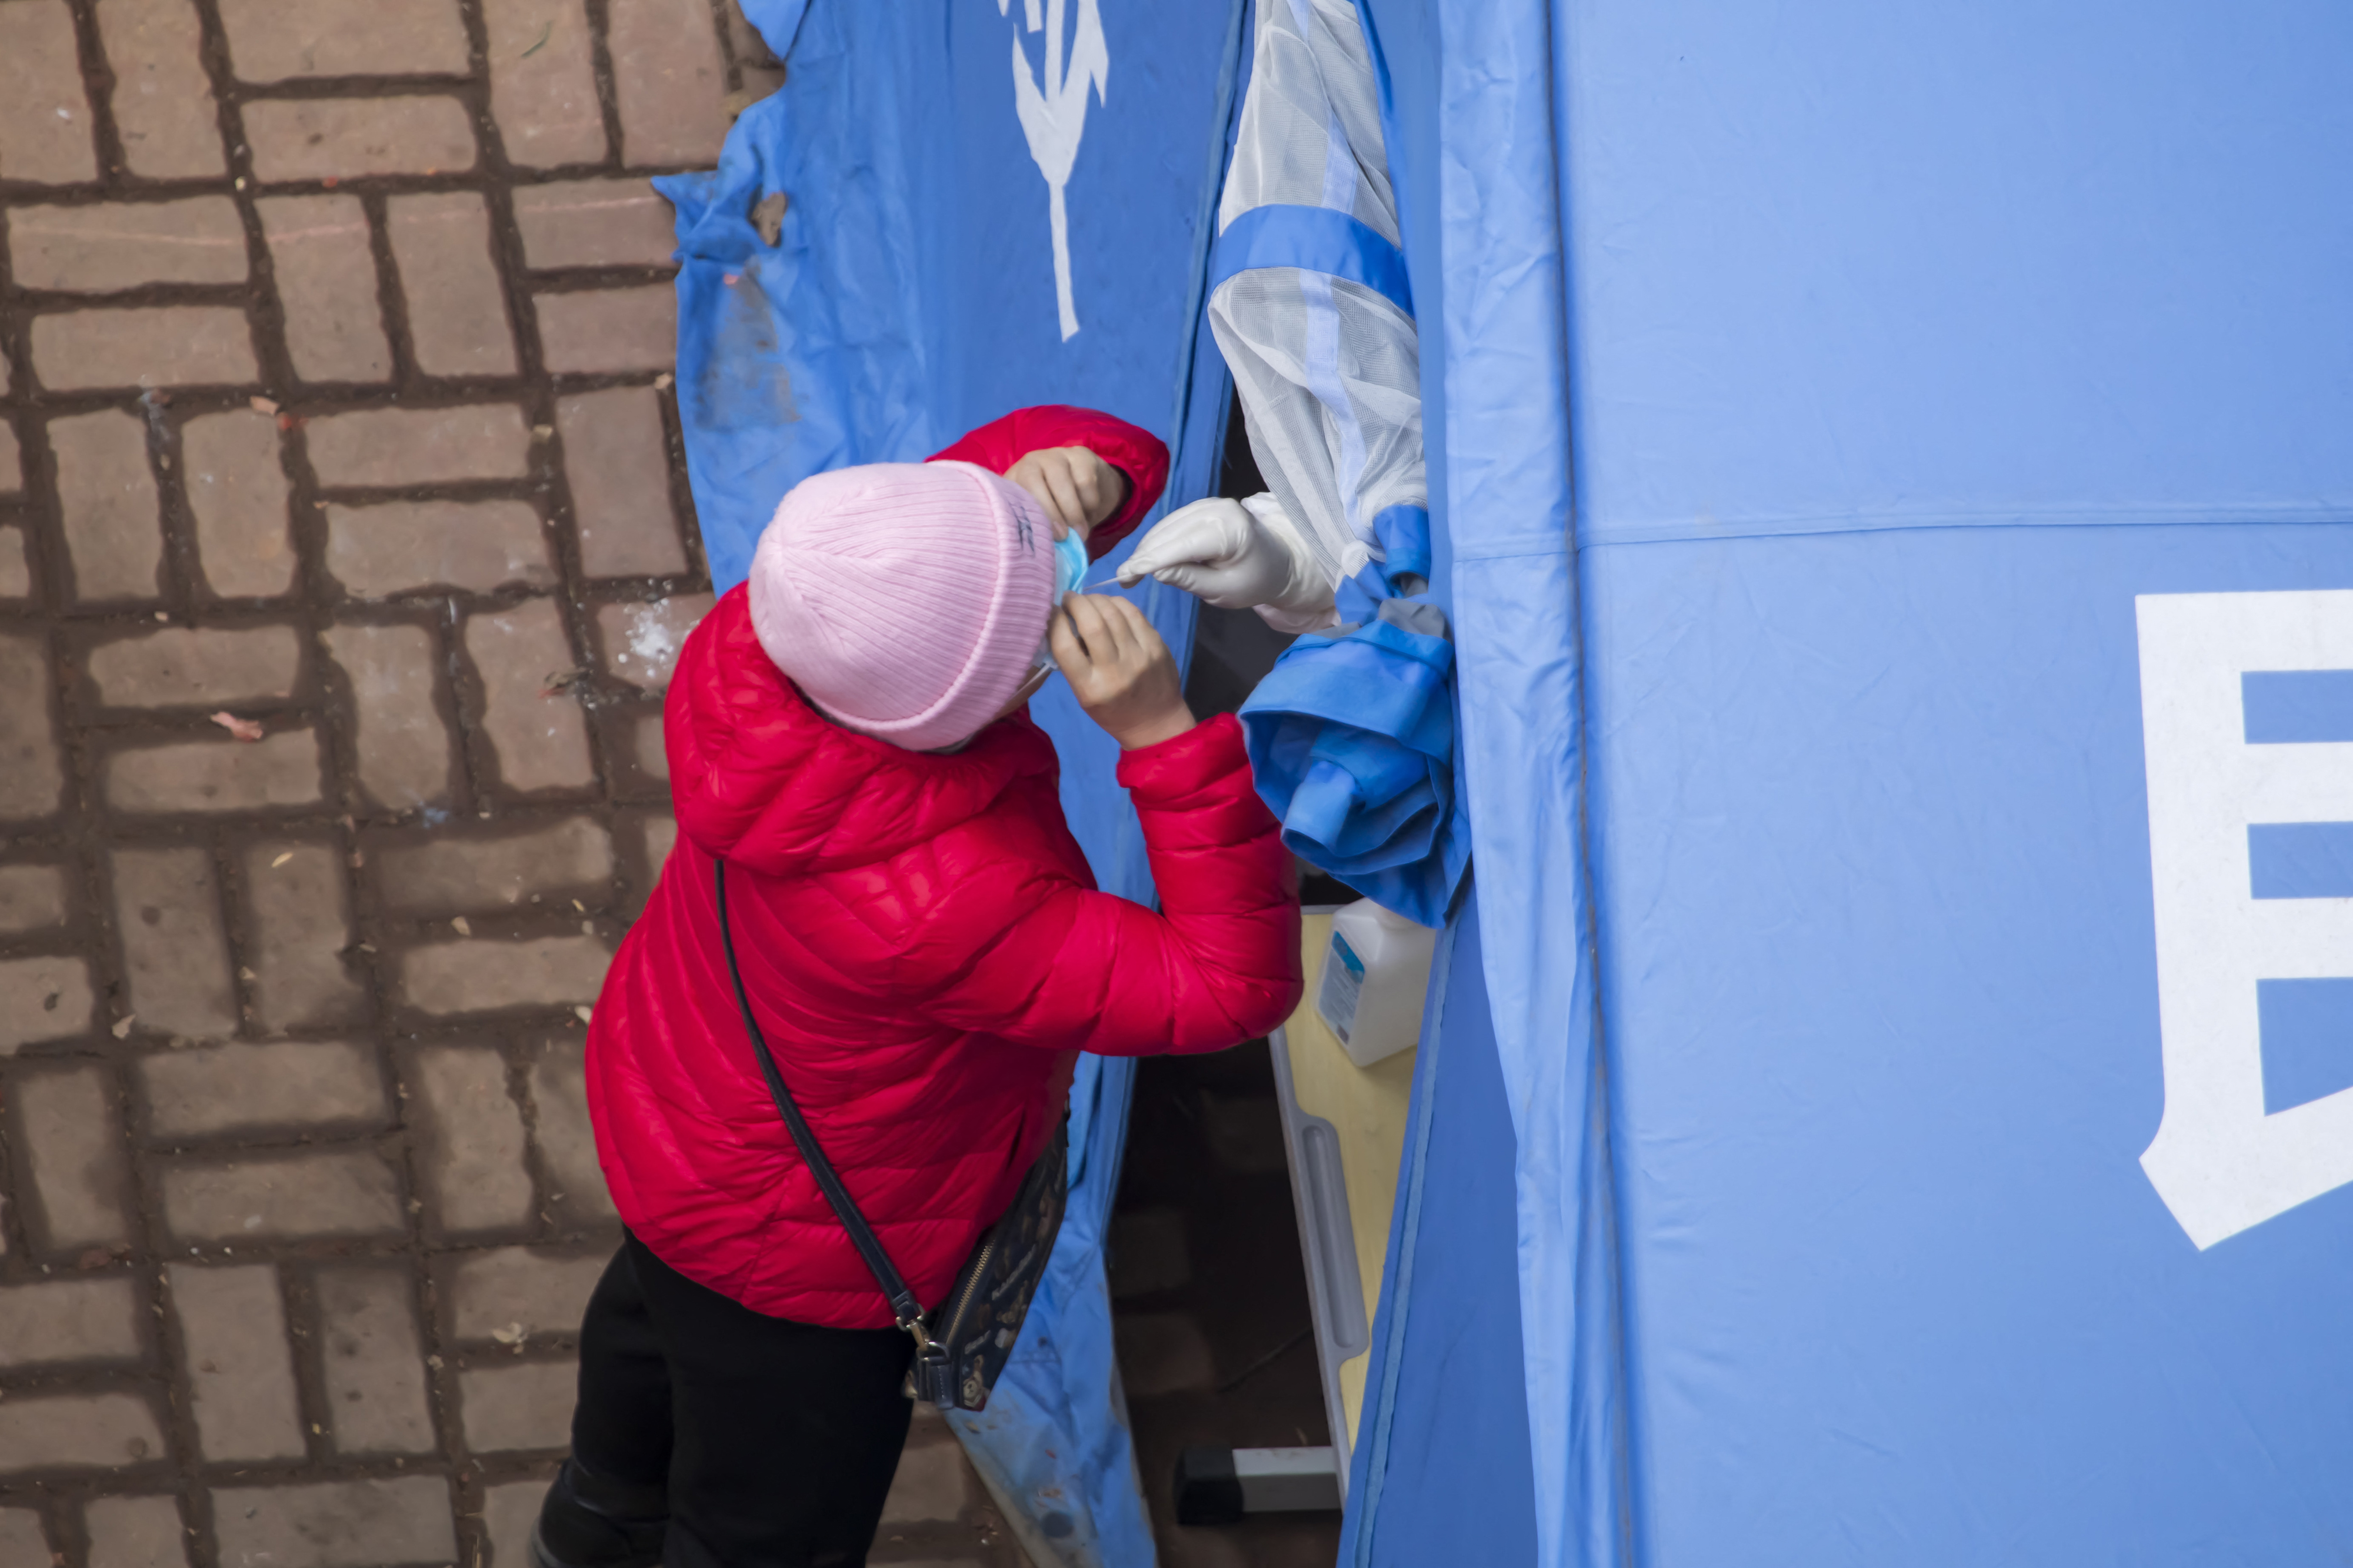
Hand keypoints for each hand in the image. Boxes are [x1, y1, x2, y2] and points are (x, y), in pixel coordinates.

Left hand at [1005, 447, 1128, 540]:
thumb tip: (1038, 557)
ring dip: (1074, 512)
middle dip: (1049, 513)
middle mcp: (1030, 462)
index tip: (1040, 539)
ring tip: (1081, 533)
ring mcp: (1056, 455)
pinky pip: (1086, 482)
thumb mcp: (1041, 516)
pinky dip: (1090, 503)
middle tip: (1063, 537)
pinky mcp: (1081, 454)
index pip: (1011, 492)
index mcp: (1014, 479)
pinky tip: (1089, 512)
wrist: (1086, 480)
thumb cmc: (1056, 506)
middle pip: (1033, 482)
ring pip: (1063, 483)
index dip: (1025, 516)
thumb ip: (1037, 528)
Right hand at [1050, 594, 1195, 748]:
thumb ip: (1073, 661)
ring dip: (1095, 599)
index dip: (1055, 620)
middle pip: (1091, 623)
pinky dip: (1117, 602)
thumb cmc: (1112, 711)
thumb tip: (1064, 621)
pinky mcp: (1157, 646)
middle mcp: (1115, 671)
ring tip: (1087, 600)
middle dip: (1076, 603)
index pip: (1065, 645)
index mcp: (1090, 688)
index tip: (1052, 610)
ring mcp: (1139, 657)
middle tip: (1069, 599)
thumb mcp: (1083, 694)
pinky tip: (1109, 604)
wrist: (1155, 723)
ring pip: (1113, 613)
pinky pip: (1134, 613)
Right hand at [1114, 493, 1337, 630]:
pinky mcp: (1203, 505)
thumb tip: (1155, 571)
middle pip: (1168, 533)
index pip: (1179, 546)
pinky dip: (1159, 539)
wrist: (1279, 561)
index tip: (1123, 578)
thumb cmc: (1254, 581)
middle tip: (1123, 580)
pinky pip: (1173, 521)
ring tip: (1133, 572)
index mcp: (1228, 530)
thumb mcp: (1223, 592)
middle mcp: (1218, 509)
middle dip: (1143, 556)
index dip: (1147, 562)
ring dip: (1147, 548)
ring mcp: (1210, 503)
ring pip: (1166, 525)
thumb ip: (1189, 580)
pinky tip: (1149, 557)